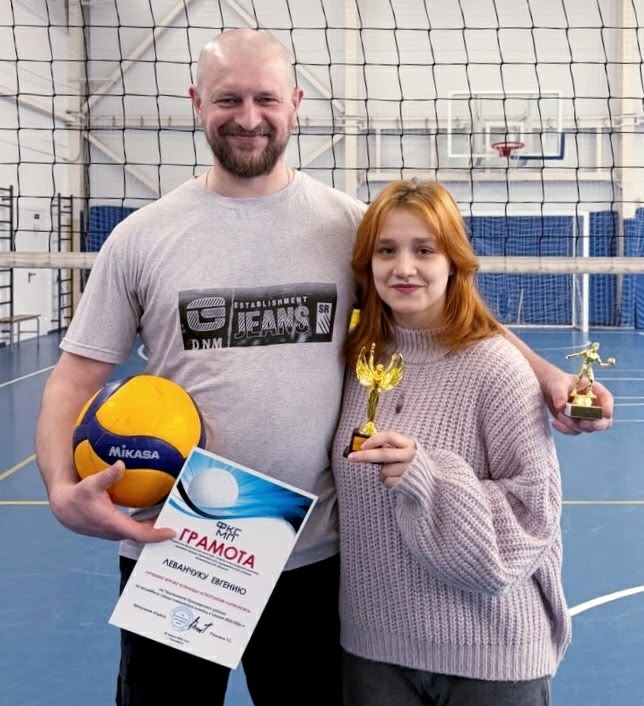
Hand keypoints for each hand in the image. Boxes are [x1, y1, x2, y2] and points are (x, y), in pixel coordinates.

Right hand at [47, 461, 175, 542]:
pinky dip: (146, 521)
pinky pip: (135, 526)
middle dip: (161, 530)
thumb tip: (121, 464)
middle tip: (180, 521)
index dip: (157, 535)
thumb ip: (107, 476)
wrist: (64, 507)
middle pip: (144, 534)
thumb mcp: (91, 484)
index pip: (140, 534)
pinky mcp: (114, 526)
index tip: (172, 532)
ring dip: (155, 526)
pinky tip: (156, 509)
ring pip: (139, 531)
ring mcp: (115, 530)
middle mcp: (116, 531)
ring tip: (173, 516)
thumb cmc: (77, 496)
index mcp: (113, 524)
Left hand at [345, 430, 416, 487]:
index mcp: (409, 443)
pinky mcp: (406, 482)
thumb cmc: (410, 462)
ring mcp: (409, 469)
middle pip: (383, 454)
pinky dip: (387, 481)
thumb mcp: (403, 450)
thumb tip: (364, 446)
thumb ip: (388, 446)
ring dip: (382, 472)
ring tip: (392, 471)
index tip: (362, 445)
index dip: (374, 440)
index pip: (389, 436)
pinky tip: (395, 479)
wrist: (429, 480)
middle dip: (364, 456)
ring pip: (384, 470)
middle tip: (351, 457)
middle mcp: (410, 455)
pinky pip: (388, 481)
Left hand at [544, 372, 613, 434]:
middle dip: (595, 425)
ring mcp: (587, 417)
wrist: (549, 390)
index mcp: (595, 391)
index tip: (605, 414)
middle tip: (582, 423)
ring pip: (587, 428)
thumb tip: (560, 407)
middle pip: (604, 421)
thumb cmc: (558, 383)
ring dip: (572, 424)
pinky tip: (554, 421)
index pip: (607, 399)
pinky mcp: (577, 424)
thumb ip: (559, 393)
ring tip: (559, 414)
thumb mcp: (557, 384)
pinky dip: (564, 429)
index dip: (608, 407)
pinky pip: (574, 431)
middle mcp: (595, 406)